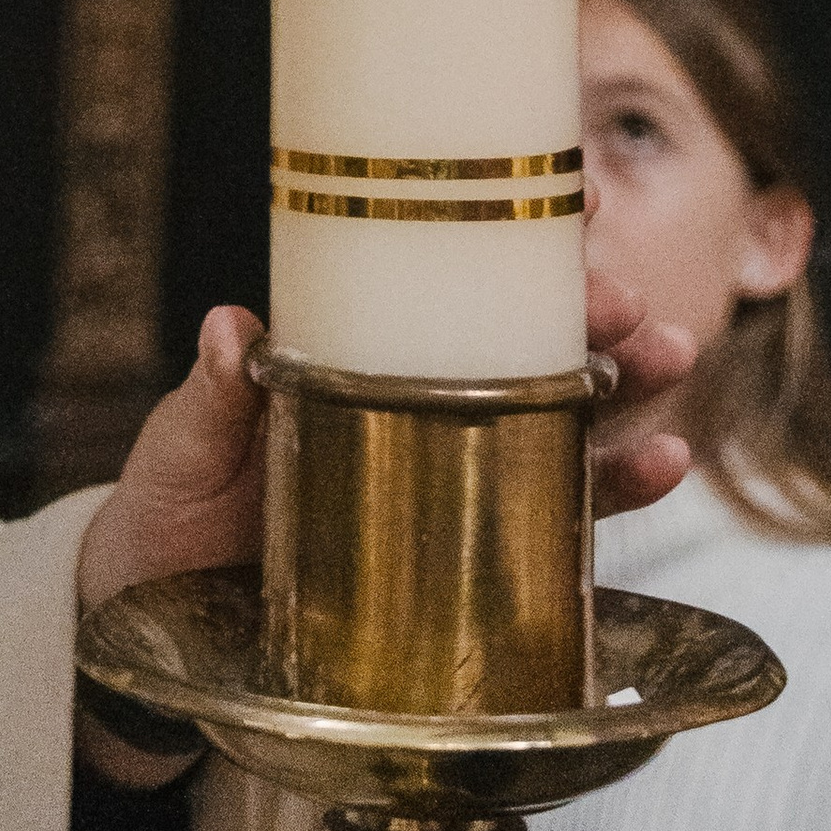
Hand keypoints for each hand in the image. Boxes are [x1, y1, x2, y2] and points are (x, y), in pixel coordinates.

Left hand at [70, 278, 695, 785]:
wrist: (158, 606)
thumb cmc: (170, 503)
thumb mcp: (182, 445)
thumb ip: (211, 394)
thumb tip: (230, 326)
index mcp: (359, 354)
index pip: (448, 288)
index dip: (518, 252)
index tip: (577, 224)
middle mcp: (418, 403)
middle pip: (526, 349)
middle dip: (597, 325)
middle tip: (641, 315)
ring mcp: (447, 475)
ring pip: (560, 423)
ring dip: (627, 398)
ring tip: (673, 375)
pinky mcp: (464, 553)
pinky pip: (554, 519)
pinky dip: (614, 494)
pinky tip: (661, 466)